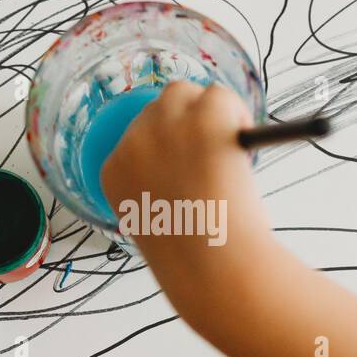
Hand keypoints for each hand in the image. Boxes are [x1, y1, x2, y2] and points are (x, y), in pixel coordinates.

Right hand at [100, 81, 274, 306]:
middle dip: (186, 127)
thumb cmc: (191, 258)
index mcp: (115, 172)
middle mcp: (133, 142)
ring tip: (228, 152)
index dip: (169, 150)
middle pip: (159, 110)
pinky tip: (241, 148)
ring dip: (208, 114)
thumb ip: (162, 193)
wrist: (208, 262)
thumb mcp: (158, 225)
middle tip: (213, 158)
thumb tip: (192, 173)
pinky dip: (236, 115)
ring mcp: (165, 124)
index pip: (139, 141)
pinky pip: (221, 95)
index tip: (190, 170)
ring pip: (187, 94)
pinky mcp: (202, 115)